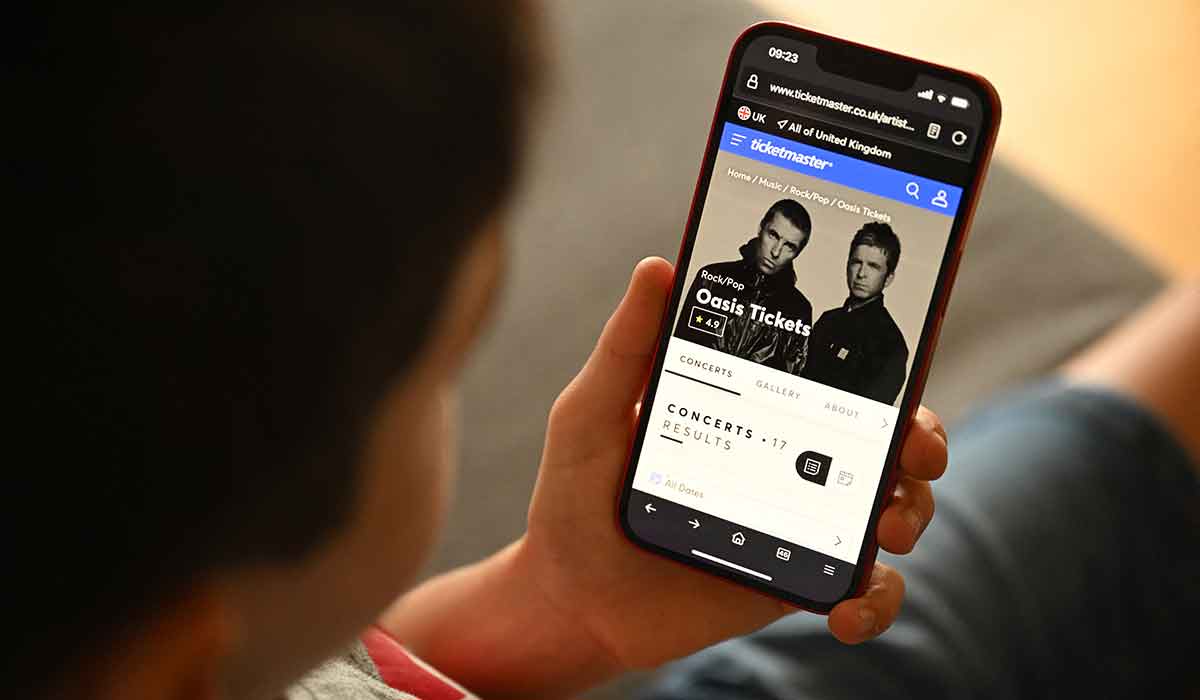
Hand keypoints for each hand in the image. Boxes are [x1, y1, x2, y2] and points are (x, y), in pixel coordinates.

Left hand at [518, 257, 948, 670]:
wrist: (569, 599)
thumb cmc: (576, 496)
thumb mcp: (593, 413)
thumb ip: (626, 348)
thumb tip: (656, 267)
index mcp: (753, 407)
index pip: (834, 375)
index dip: (886, 365)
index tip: (909, 357)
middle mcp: (786, 458)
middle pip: (885, 439)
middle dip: (924, 439)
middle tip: (917, 451)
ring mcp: (796, 520)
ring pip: (892, 509)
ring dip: (912, 514)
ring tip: (885, 528)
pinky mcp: (795, 582)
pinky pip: (863, 590)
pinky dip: (875, 601)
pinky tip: (846, 612)